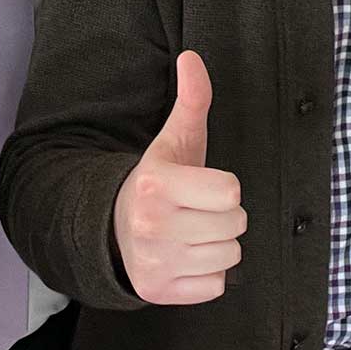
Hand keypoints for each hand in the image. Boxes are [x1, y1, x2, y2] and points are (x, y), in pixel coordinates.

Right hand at [112, 52, 245, 304]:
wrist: (114, 227)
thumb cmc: (159, 182)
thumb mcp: (175, 141)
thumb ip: (191, 100)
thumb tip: (192, 58)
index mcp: (156, 184)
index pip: (231, 192)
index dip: (223, 188)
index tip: (202, 186)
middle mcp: (151, 225)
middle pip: (235, 226)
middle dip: (224, 217)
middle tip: (198, 211)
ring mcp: (154, 262)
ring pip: (229, 257)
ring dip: (218, 245)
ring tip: (192, 233)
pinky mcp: (158, 291)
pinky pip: (215, 286)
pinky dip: (206, 275)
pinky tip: (186, 257)